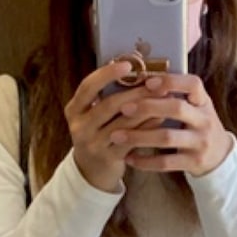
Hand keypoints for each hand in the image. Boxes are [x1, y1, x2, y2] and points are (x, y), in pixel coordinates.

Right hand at [64, 60, 165, 193]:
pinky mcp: (107, 158)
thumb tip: (136, 70)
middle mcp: (79, 127)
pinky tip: (160, 118)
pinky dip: (146, 127)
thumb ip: (106, 96)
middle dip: (135, 91)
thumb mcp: (92, 115)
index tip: (128, 64)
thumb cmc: (98, 134)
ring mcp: (92, 144)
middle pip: (109, 105)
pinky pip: (130, 140)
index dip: (107, 74)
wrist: (91, 171)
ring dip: (145, 108)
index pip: (88, 86)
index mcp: (74, 110)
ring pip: (122, 123)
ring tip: (163, 97)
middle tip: (157, 82)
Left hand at [107, 73, 234, 177]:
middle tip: (123, 108)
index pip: (192, 84)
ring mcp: (200, 143)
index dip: (170, 81)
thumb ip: (176, 95)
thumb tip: (140, 79)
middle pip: (176, 109)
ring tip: (116, 136)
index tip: (147, 82)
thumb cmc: (198, 125)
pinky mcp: (193, 163)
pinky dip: (145, 161)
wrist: (219, 156)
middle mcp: (204, 120)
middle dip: (148, 107)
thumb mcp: (196, 106)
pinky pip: (166, 162)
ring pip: (167, 138)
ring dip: (139, 136)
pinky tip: (129, 158)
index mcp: (203, 101)